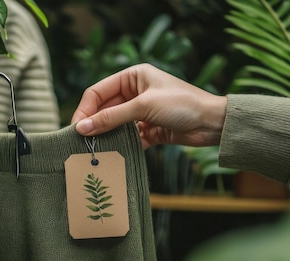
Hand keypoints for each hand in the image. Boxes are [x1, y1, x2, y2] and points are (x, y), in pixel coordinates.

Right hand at [71, 63, 226, 148]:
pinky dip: (121, 145)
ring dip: (106, 136)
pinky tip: (114, 154)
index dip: (85, 109)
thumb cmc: (182, 104)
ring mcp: (142, 112)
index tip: (77, 128)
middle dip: (94, 124)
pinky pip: (128, 137)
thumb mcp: (143, 107)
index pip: (98, 91)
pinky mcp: (149, 129)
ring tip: (94, 150)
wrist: (212, 123)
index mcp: (133, 77)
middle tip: (81, 142)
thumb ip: (111, 118)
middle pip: (104, 109)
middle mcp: (135, 92)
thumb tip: (83, 128)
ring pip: (115, 124)